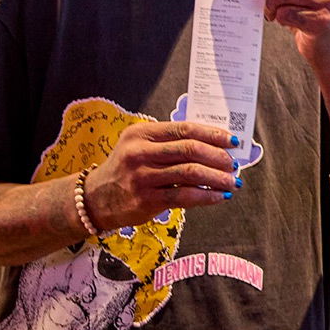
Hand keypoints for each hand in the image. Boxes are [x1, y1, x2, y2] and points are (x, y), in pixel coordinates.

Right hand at [84, 120, 240, 229]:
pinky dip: (206, 196)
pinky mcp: (145, 200)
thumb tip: (214, 146)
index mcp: (141, 133)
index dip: (212, 134)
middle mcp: (140, 152)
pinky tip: (218, 197)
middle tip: (234, 163)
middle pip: (189, 149)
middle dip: (218, 156)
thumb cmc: (127, 169)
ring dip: (217, 178)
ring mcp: (142, 177)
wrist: (95, 198)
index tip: (232, 141)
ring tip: (232, 181)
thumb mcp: (140, 147)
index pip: (184, 129)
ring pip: (190, 173)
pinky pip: (184, 196)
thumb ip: (169, 143)